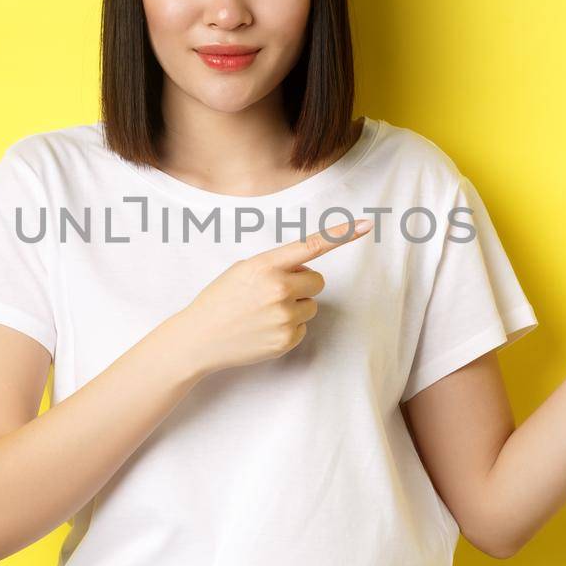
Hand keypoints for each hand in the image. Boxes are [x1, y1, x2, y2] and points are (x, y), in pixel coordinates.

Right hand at [174, 217, 373, 376]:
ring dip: (295, 307)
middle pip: (318, 281)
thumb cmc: (220, 300)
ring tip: (264, 313)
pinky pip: (303, 328)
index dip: (341, 234)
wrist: (199, 338)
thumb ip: (277, 266)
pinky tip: (264, 329)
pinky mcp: (286, 340)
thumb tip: (306, 273)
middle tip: (275, 293)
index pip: (311, 245)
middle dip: (303, 285)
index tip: (366, 225)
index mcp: (265, 265)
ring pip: (311, 306)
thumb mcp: (243, 270)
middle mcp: (278, 289)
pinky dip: (288, 328)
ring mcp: (284, 316)